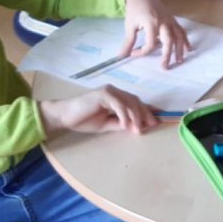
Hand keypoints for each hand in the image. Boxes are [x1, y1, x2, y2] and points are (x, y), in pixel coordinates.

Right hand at [39, 85, 156, 135]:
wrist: (65, 116)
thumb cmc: (84, 120)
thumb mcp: (106, 125)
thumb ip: (120, 124)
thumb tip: (136, 128)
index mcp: (116, 97)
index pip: (135, 103)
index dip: (147, 110)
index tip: (157, 120)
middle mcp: (114, 91)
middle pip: (135, 101)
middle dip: (145, 114)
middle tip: (152, 126)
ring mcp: (109, 91)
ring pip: (129, 102)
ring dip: (136, 116)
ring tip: (138, 130)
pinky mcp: (103, 94)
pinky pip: (118, 104)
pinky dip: (124, 115)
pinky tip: (125, 125)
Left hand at [122, 0, 188, 68]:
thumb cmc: (135, 9)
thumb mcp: (130, 25)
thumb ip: (129, 41)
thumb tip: (122, 55)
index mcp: (151, 23)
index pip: (151, 43)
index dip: (143, 51)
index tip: (134, 53)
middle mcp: (163, 22)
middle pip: (169, 41)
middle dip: (168, 55)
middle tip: (165, 67)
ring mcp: (170, 21)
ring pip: (178, 36)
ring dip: (180, 49)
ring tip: (180, 61)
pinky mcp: (172, 20)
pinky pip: (181, 31)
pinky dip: (185, 40)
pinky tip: (188, 49)